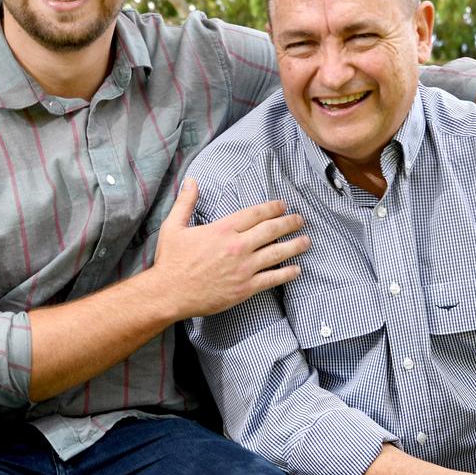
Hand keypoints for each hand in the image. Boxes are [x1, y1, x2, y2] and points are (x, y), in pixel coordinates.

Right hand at [152, 178, 310, 318]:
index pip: (255, 214)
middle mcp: (237, 246)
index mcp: (222, 229)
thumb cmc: (170, 261)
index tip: (283, 205)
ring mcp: (244, 268)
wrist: (169, 294)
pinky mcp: (245, 288)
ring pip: (277, 253)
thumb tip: (191, 181)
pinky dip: (287, 274)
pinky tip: (297, 270)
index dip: (272, 208)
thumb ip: (186, 202)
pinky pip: (272, 279)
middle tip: (300, 220)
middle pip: (271, 230)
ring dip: (294, 245)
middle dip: (289, 223)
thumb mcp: (173, 227)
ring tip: (306, 241)